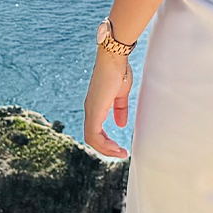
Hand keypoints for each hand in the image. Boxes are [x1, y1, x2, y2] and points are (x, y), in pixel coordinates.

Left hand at [83, 33, 132, 158]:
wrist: (114, 58)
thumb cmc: (118, 71)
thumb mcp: (121, 94)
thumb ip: (120, 109)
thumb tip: (121, 124)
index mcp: (96, 106)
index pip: (95, 131)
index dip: (106, 142)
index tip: (119, 148)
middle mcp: (90, 109)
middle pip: (91, 138)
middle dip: (106, 149)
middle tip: (120, 154)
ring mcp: (91, 109)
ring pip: (91, 138)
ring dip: (105, 149)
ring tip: (119, 153)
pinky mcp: (95, 109)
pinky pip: (93, 133)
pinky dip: (103, 143)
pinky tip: (115, 147)